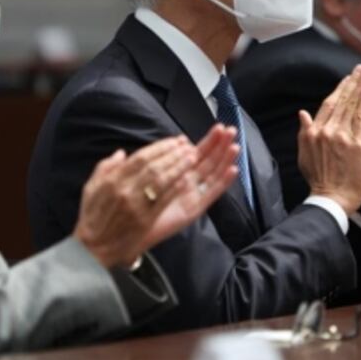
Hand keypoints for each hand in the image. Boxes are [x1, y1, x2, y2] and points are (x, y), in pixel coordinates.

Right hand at [75, 136, 199, 267]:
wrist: (93, 249)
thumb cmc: (92, 217)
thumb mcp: (91, 188)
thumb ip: (105, 167)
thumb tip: (122, 153)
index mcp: (112, 181)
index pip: (140, 157)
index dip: (160, 147)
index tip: (175, 140)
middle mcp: (125, 191)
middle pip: (154, 167)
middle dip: (173, 154)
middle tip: (187, 145)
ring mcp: (136, 206)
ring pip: (161, 181)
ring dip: (179, 167)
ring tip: (192, 157)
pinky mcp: (146, 221)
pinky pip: (164, 201)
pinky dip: (176, 188)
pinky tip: (186, 179)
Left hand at [141, 124, 239, 248]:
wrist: (125, 232)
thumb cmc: (130, 204)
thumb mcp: (139, 175)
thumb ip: (154, 158)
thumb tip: (179, 140)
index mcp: (176, 174)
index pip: (197, 154)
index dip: (209, 141)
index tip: (219, 127)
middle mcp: (187, 184)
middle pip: (208, 161)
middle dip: (220, 146)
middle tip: (231, 130)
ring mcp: (191, 196)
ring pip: (213, 175)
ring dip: (225, 160)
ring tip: (235, 145)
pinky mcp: (193, 209)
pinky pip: (211, 194)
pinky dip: (223, 182)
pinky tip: (232, 170)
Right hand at [297, 65, 360, 214]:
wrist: (331, 200)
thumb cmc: (319, 181)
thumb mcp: (305, 156)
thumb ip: (304, 132)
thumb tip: (302, 113)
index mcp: (312, 132)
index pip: (328, 105)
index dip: (339, 90)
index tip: (348, 80)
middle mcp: (325, 131)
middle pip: (340, 101)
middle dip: (351, 82)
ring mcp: (340, 136)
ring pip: (351, 105)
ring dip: (360, 86)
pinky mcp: (355, 143)